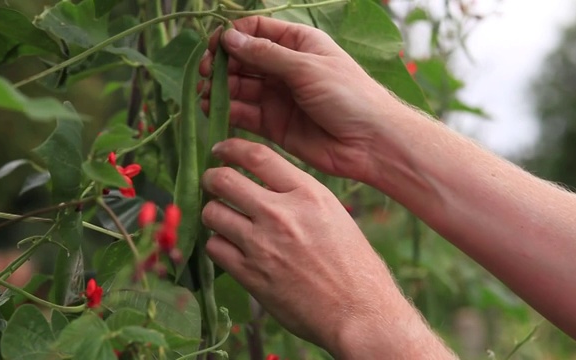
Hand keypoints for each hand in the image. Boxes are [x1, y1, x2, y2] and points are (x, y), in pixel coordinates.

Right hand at [200, 16, 404, 181]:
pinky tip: (212, 109)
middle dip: (222, 64)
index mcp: (298, 44)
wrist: (370, 143)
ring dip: (220, 88)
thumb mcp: (306, 67)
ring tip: (205, 94)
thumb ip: (266, 55)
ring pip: (239, 87)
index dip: (233, 36)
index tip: (216, 46)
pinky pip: (244, 114)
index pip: (256, 31)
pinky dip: (227, 111)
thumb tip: (229, 38)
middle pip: (243, 59)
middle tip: (206, 73)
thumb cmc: (348, 95)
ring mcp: (278, 96)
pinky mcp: (273, 124)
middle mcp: (285, 68)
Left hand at [201, 139, 446, 357]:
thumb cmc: (354, 265)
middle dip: (211, 179)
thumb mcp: (333, 215)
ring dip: (213, 214)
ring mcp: (262, 244)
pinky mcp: (250, 274)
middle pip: (224, 180)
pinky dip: (218, 245)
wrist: (358, 312)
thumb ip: (299, 197)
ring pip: (212, 213)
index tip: (221, 151)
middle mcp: (280, 213)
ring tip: (221, 219)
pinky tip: (230, 248)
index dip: (231, 148)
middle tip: (211, 184)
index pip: (257, 155)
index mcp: (307, 194)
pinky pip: (214, 248)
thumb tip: (266, 187)